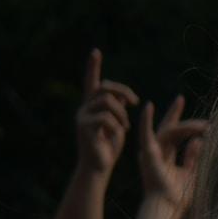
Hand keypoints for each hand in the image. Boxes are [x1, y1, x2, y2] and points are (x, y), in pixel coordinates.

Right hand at [74, 48, 139, 176]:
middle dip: (123, 91)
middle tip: (135, 102)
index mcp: (92, 106)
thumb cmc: (109, 147)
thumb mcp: (117, 124)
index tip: (96, 51)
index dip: (93, 67)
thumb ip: (118, 109)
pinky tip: (120, 133)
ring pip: (107, 102)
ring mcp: (82, 116)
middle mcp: (84, 108)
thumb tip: (125, 97)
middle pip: (104, 87)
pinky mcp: (84, 127)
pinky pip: (105, 117)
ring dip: (122, 113)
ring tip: (125, 126)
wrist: (98, 167)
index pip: (92, 82)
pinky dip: (117, 124)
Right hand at [134, 96, 209, 216]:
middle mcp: (157, 153)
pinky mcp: (147, 154)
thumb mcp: (193, 174)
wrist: (167, 208)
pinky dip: (145, 121)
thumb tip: (200, 141)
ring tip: (205, 126)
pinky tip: (147, 107)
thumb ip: (195, 158)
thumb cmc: (180, 197)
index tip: (195, 115)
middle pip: (168, 129)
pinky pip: (145, 134)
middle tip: (180, 98)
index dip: (185, 125)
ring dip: (187, 126)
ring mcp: (151, 153)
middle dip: (174, 113)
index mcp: (166, 158)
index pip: (176, 137)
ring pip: (168, 132)